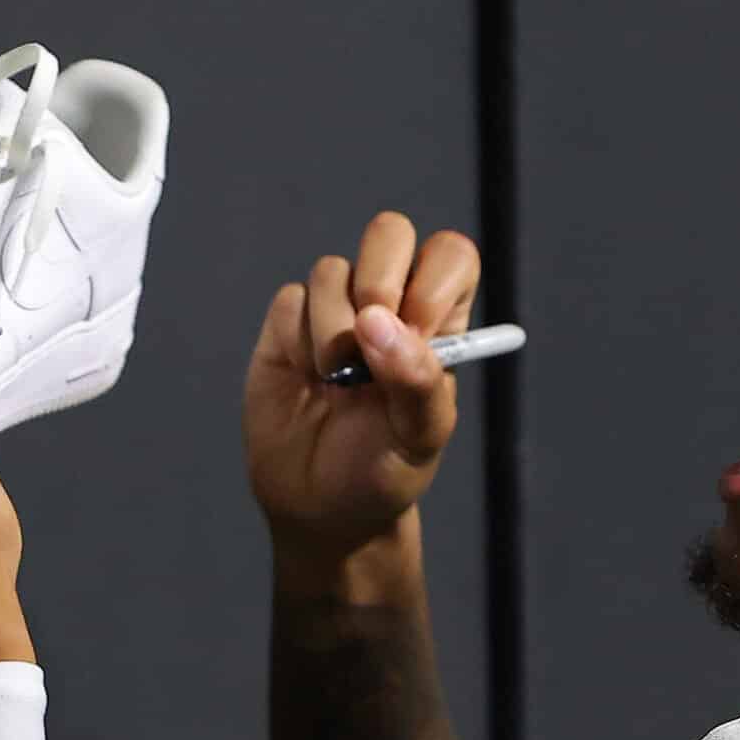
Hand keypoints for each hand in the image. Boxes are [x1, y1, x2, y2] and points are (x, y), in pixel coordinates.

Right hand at [243, 212, 479, 562]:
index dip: (434, 277)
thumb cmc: (385, 470)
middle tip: (369, 337)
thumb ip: (415, 379)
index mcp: (439, 322)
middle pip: (390, 232)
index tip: (419, 325)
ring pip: (331, 270)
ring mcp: (336, 308)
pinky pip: (290, 300)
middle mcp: (390, 303)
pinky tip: (306, 381)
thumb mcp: (419, 437)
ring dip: (332, 331)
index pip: (451, 256)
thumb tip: (377, 319)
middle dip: (378, 279)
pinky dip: (297, 342)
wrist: (320, 506)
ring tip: (337, 385)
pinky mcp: (289, 323)